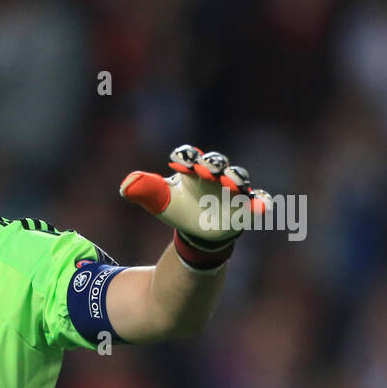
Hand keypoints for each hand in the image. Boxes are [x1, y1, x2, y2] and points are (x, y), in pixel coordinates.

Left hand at [119, 145, 272, 245]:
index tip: (179, 165)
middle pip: (216, 163)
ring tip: (233, 182)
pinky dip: (260, 204)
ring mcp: (233, 189)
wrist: (197, 231)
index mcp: (193, 169)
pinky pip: (257, 202)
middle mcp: (215, 174)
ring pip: (238, 178)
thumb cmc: (179, 208)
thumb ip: (144, 190)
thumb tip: (125, 186)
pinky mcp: (246, 205)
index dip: (186, 158)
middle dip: (212, 164)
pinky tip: (261, 207)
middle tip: (207, 168)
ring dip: (236, 178)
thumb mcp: (160, 201)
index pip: (189, 156)